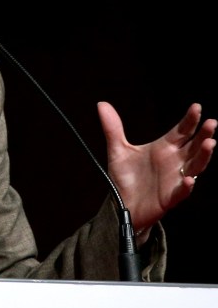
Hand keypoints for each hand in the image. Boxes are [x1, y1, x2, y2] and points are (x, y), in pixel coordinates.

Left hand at [100, 101, 215, 236]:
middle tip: (211, 123)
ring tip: (210, 143)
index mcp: (165, 148)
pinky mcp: (170, 196)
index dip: (190, 120)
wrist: (121, 203)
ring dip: (203, 156)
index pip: (181, 131)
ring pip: (195, 166)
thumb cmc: (125, 177)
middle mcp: (174, 161)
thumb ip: (112, 128)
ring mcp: (175, 178)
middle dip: (204, 135)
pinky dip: (186, 185)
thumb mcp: (118, 150)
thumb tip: (102, 104)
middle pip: (194, 146)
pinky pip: (182, 191)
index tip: (196, 107)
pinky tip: (189, 179)